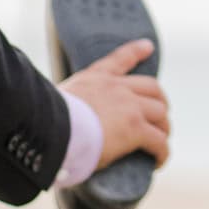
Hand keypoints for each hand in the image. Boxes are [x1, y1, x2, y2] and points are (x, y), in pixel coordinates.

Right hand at [60, 38, 171, 169]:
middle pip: (152, 89)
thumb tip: (48, 124)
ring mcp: (130, 107)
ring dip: (163, 129)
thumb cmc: (45, 123)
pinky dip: (162, 152)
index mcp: (95, 78)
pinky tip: (158, 162)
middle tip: (159, 118)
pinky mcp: (136, 129)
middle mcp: (116, 88)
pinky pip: (159, 141)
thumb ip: (62, 108)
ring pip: (160, 114)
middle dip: (160, 103)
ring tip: (159, 144)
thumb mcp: (53, 103)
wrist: (51, 129)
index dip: (136, 52)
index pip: (120, 59)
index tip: (148, 47)